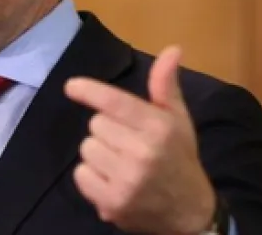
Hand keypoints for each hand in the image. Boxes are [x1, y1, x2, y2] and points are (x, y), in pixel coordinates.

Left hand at [64, 45, 215, 234]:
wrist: (190, 213)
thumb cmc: (179, 159)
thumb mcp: (178, 121)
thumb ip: (166, 86)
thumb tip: (172, 49)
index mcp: (159, 127)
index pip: (115, 102)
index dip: (90, 91)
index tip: (71, 87)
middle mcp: (143, 152)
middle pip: (95, 125)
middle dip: (107, 131)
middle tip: (128, 144)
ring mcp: (127, 180)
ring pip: (86, 149)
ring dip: (98, 154)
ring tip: (121, 164)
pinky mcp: (113, 203)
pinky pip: (81, 175)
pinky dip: (91, 178)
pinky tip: (112, 181)